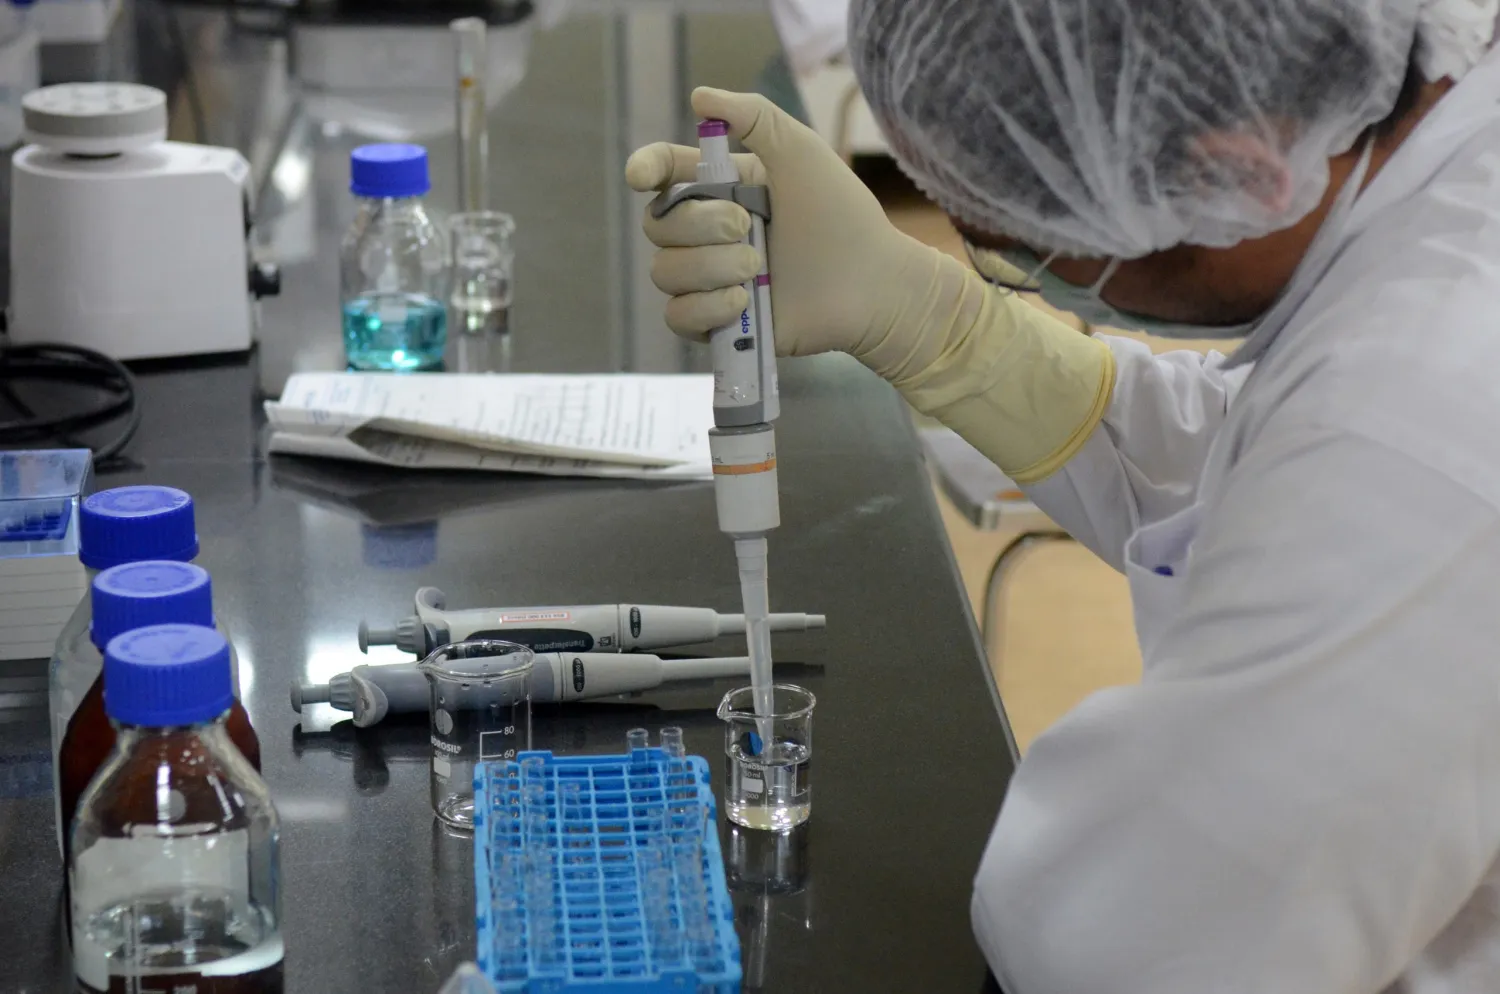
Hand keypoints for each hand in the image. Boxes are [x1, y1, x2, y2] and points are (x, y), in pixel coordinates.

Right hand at [625, 87, 931, 368]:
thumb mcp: (800, 151)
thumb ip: (753, 117)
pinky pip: (676, 316)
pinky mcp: (717, 321)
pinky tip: (742, 301)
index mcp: (722, 188)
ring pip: (664, 272)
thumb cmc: (840, 214)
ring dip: (710, 268)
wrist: (870, 283)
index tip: (643, 178)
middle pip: (658, 226)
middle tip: (750, 227)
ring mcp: (710, 278)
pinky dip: (705, 307)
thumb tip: (699, 96)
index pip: (664, 174)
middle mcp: (708, 232)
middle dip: (700, 225)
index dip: (645, 171)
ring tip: (759, 270)